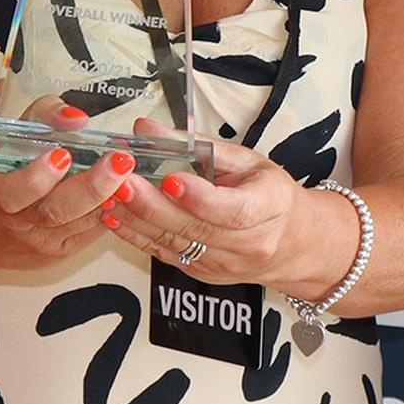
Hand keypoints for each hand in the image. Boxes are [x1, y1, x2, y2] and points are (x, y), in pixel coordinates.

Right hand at [0, 106, 136, 271]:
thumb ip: (39, 119)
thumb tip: (75, 118)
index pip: (14, 187)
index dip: (38, 175)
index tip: (62, 154)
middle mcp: (18, 221)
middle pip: (56, 210)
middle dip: (91, 186)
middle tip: (118, 163)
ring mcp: (40, 241)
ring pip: (78, 223)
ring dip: (109, 199)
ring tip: (133, 176)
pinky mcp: (57, 252)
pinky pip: (88, 232)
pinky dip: (108, 212)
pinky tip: (125, 194)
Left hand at [98, 123, 323, 290]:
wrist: (293, 243)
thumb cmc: (270, 195)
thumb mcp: (247, 160)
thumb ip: (197, 145)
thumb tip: (149, 129)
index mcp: (269, 208)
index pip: (233, 210)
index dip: (200, 197)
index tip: (171, 180)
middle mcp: (249, 244)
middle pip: (196, 228)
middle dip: (153, 205)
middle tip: (123, 182)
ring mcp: (224, 264)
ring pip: (175, 244)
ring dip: (137, 220)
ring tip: (110, 196)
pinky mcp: (202, 274)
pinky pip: (165, 254)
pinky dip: (137, 236)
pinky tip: (115, 217)